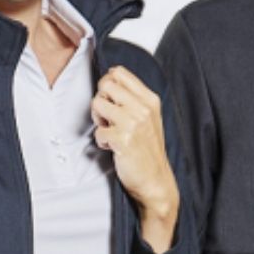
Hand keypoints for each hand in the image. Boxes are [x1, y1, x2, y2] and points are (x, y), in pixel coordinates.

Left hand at [92, 66, 179, 253]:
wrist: (155, 180)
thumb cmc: (148, 150)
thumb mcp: (149, 117)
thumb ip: (133, 98)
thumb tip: (110, 78)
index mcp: (150, 99)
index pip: (119, 72)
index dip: (107, 84)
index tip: (110, 100)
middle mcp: (143, 108)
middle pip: (105, 84)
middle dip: (100, 100)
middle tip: (107, 117)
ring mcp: (134, 123)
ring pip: (97, 103)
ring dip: (98, 120)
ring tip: (109, 132)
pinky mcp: (123, 140)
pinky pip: (98, 131)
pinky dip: (101, 141)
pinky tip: (113, 148)